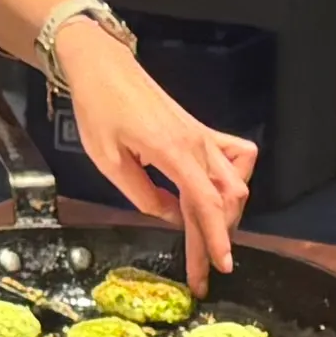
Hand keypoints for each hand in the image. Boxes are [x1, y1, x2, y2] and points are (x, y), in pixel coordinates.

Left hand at [55, 28, 247, 281]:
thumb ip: (141, 193)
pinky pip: (236, 154)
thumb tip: (170, 216)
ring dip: (227, 213)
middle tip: (202, 270)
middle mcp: (196, 144)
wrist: (104, 67)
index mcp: (172, 151)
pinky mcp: (201, 130)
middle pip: (224, 199)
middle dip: (216, 237)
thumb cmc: (98, 109)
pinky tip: (219, 193)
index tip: (221, 265)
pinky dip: (235, 178)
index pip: (206, 202)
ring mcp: (203, 135)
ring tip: (207, 236)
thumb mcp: (108, 159)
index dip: (216, 237)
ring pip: (235, 181)